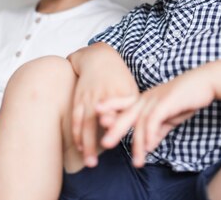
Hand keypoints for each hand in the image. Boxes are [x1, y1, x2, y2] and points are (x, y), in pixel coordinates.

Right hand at [68, 44, 138, 167]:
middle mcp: (103, 96)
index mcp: (121, 93)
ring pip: (85, 123)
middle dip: (95, 142)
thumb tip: (144, 130)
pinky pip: (76, 119)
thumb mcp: (131, 88)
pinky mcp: (79, 99)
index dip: (115, 125)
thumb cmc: (118, 77)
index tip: (116, 142)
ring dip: (86, 144)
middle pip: (100, 121)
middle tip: (97, 163)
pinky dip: (77, 134)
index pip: (120, 112)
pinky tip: (80, 147)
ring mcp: (89, 98)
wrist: (98, 58)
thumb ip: (134, 108)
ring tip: (89, 162)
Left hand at [98, 69, 214, 166]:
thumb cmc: (185, 99)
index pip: (122, 104)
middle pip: (125, 114)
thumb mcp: (168, 117)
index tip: (97, 116)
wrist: (203, 83)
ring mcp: (155, 99)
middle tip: (103, 144)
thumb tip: (148, 147)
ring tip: (136, 161)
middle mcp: (146, 99)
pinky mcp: (166, 102)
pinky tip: (149, 147)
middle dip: (114, 129)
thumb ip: (157, 131)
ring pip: (140, 122)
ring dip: (138, 143)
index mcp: (143, 100)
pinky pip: (154, 120)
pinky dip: (151, 134)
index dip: (109, 108)